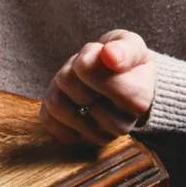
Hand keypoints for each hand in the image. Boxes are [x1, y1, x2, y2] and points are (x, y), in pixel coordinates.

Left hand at [39, 30, 157, 145]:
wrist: (125, 85)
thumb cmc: (126, 62)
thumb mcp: (130, 45)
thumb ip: (123, 48)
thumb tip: (109, 56)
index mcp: (138, 101)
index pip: (88, 71)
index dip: (87, 56)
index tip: (101, 56)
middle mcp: (120, 126)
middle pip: (67, 83)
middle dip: (73, 69)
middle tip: (90, 70)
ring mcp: (98, 137)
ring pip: (55, 104)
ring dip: (60, 85)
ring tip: (79, 82)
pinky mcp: (78, 141)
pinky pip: (47, 119)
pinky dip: (52, 100)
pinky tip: (70, 96)